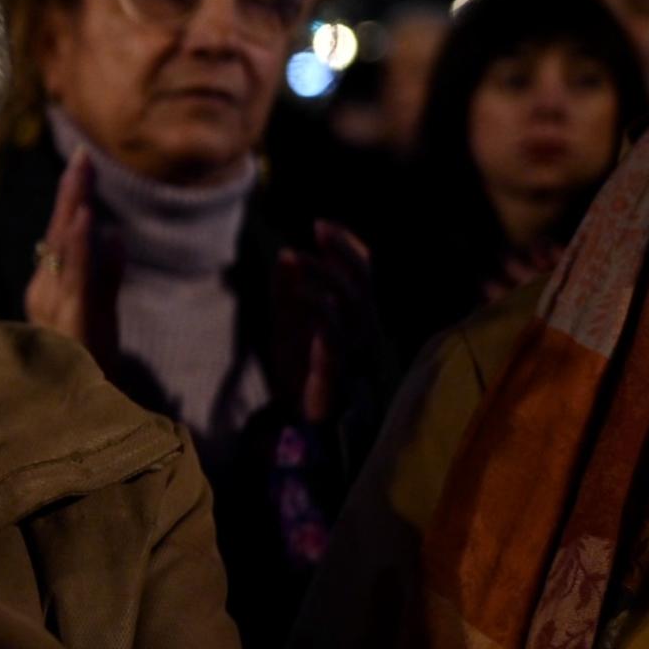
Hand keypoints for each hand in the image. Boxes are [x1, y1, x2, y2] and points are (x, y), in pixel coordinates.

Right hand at [23, 148, 118, 365]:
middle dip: (72, 192)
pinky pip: (75, 278)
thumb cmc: (88, 364)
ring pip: (63, 251)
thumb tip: (115, 236)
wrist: (79, 414)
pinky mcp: (72, 320)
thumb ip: (108, 274)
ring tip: (80, 175)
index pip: (60, 234)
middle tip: (84, 154)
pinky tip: (84, 221)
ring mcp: (58, 306)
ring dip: (72, 211)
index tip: (84, 161)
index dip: (72, 197)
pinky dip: (78, 247)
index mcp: (51, 288)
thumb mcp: (99, 312)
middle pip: (59, 233)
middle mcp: (48, 292)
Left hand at [271, 220, 374, 424]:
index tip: (322, 225)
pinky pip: (332, 337)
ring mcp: (351, 350)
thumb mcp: (289, 325)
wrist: (303, 423)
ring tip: (294, 256)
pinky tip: (298, 293)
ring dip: (322, 274)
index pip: (363, 273)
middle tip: (318, 227)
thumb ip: (288, 293)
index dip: (347, 246)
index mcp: (354, 316)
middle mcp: (361, 330)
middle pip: (362, 281)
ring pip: (350, 303)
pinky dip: (318, 311)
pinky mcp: (334, 370)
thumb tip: (285, 257)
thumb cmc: (301, 371)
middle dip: (342, 249)